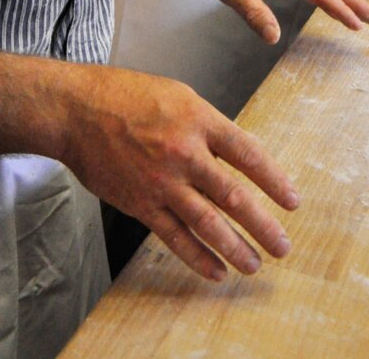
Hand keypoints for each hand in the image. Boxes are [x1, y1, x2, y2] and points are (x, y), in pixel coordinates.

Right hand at [63, 68, 299, 280]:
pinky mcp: (140, 204)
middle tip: (283, 246)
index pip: (249, 154)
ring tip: (255, 265)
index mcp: (200, 122)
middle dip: (263, 225)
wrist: (76, 112)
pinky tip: (216, 270)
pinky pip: (174, 236)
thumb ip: (211, 127)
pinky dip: (197, 257)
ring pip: (207, 223)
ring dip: (235, 248)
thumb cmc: (128, 97)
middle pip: (233, 196)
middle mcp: (184, 154)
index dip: (275, 181)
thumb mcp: (180, 97)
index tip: (292, 202)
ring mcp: (161, 182)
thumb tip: (241, 154)